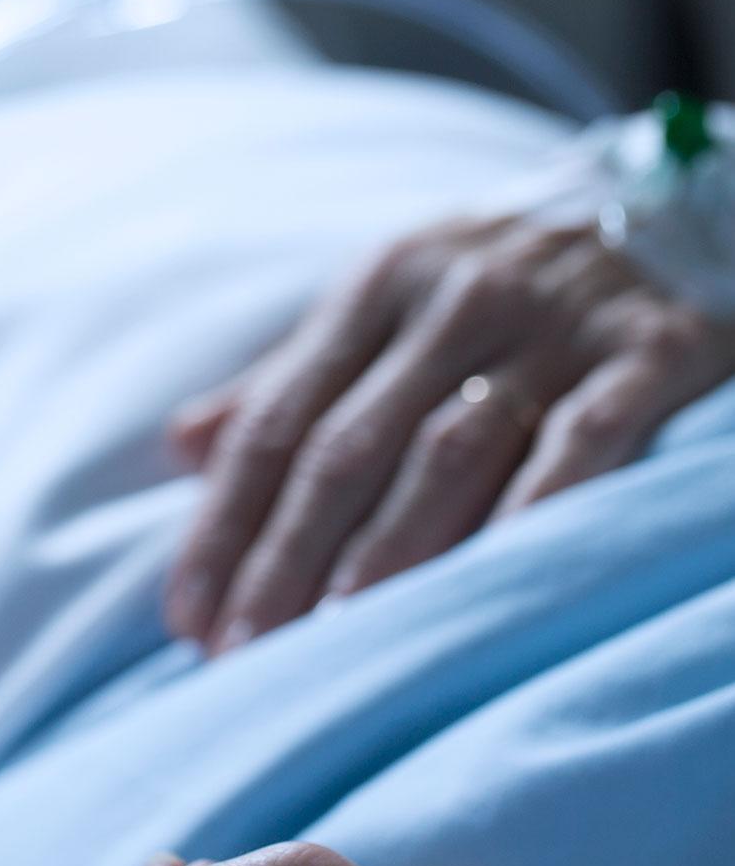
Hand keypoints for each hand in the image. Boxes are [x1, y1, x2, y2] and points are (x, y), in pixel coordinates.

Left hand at [167, 213, 734, 652]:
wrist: (683, 213)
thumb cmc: (508, 288)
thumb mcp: (395, 304)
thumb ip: (295, 376)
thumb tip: (181, 447)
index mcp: (379, 286)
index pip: (277, 420)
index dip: (225, 521)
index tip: (186, 613)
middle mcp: (456, 297)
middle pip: (346, 448)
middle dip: (285, 558)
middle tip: (244, 653)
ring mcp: (557, 324)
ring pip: (448, 453)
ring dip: (386, 554)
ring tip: (339, 639)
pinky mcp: (655, 350)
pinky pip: (585, 440)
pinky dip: (533, 512)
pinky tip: (489, 580)